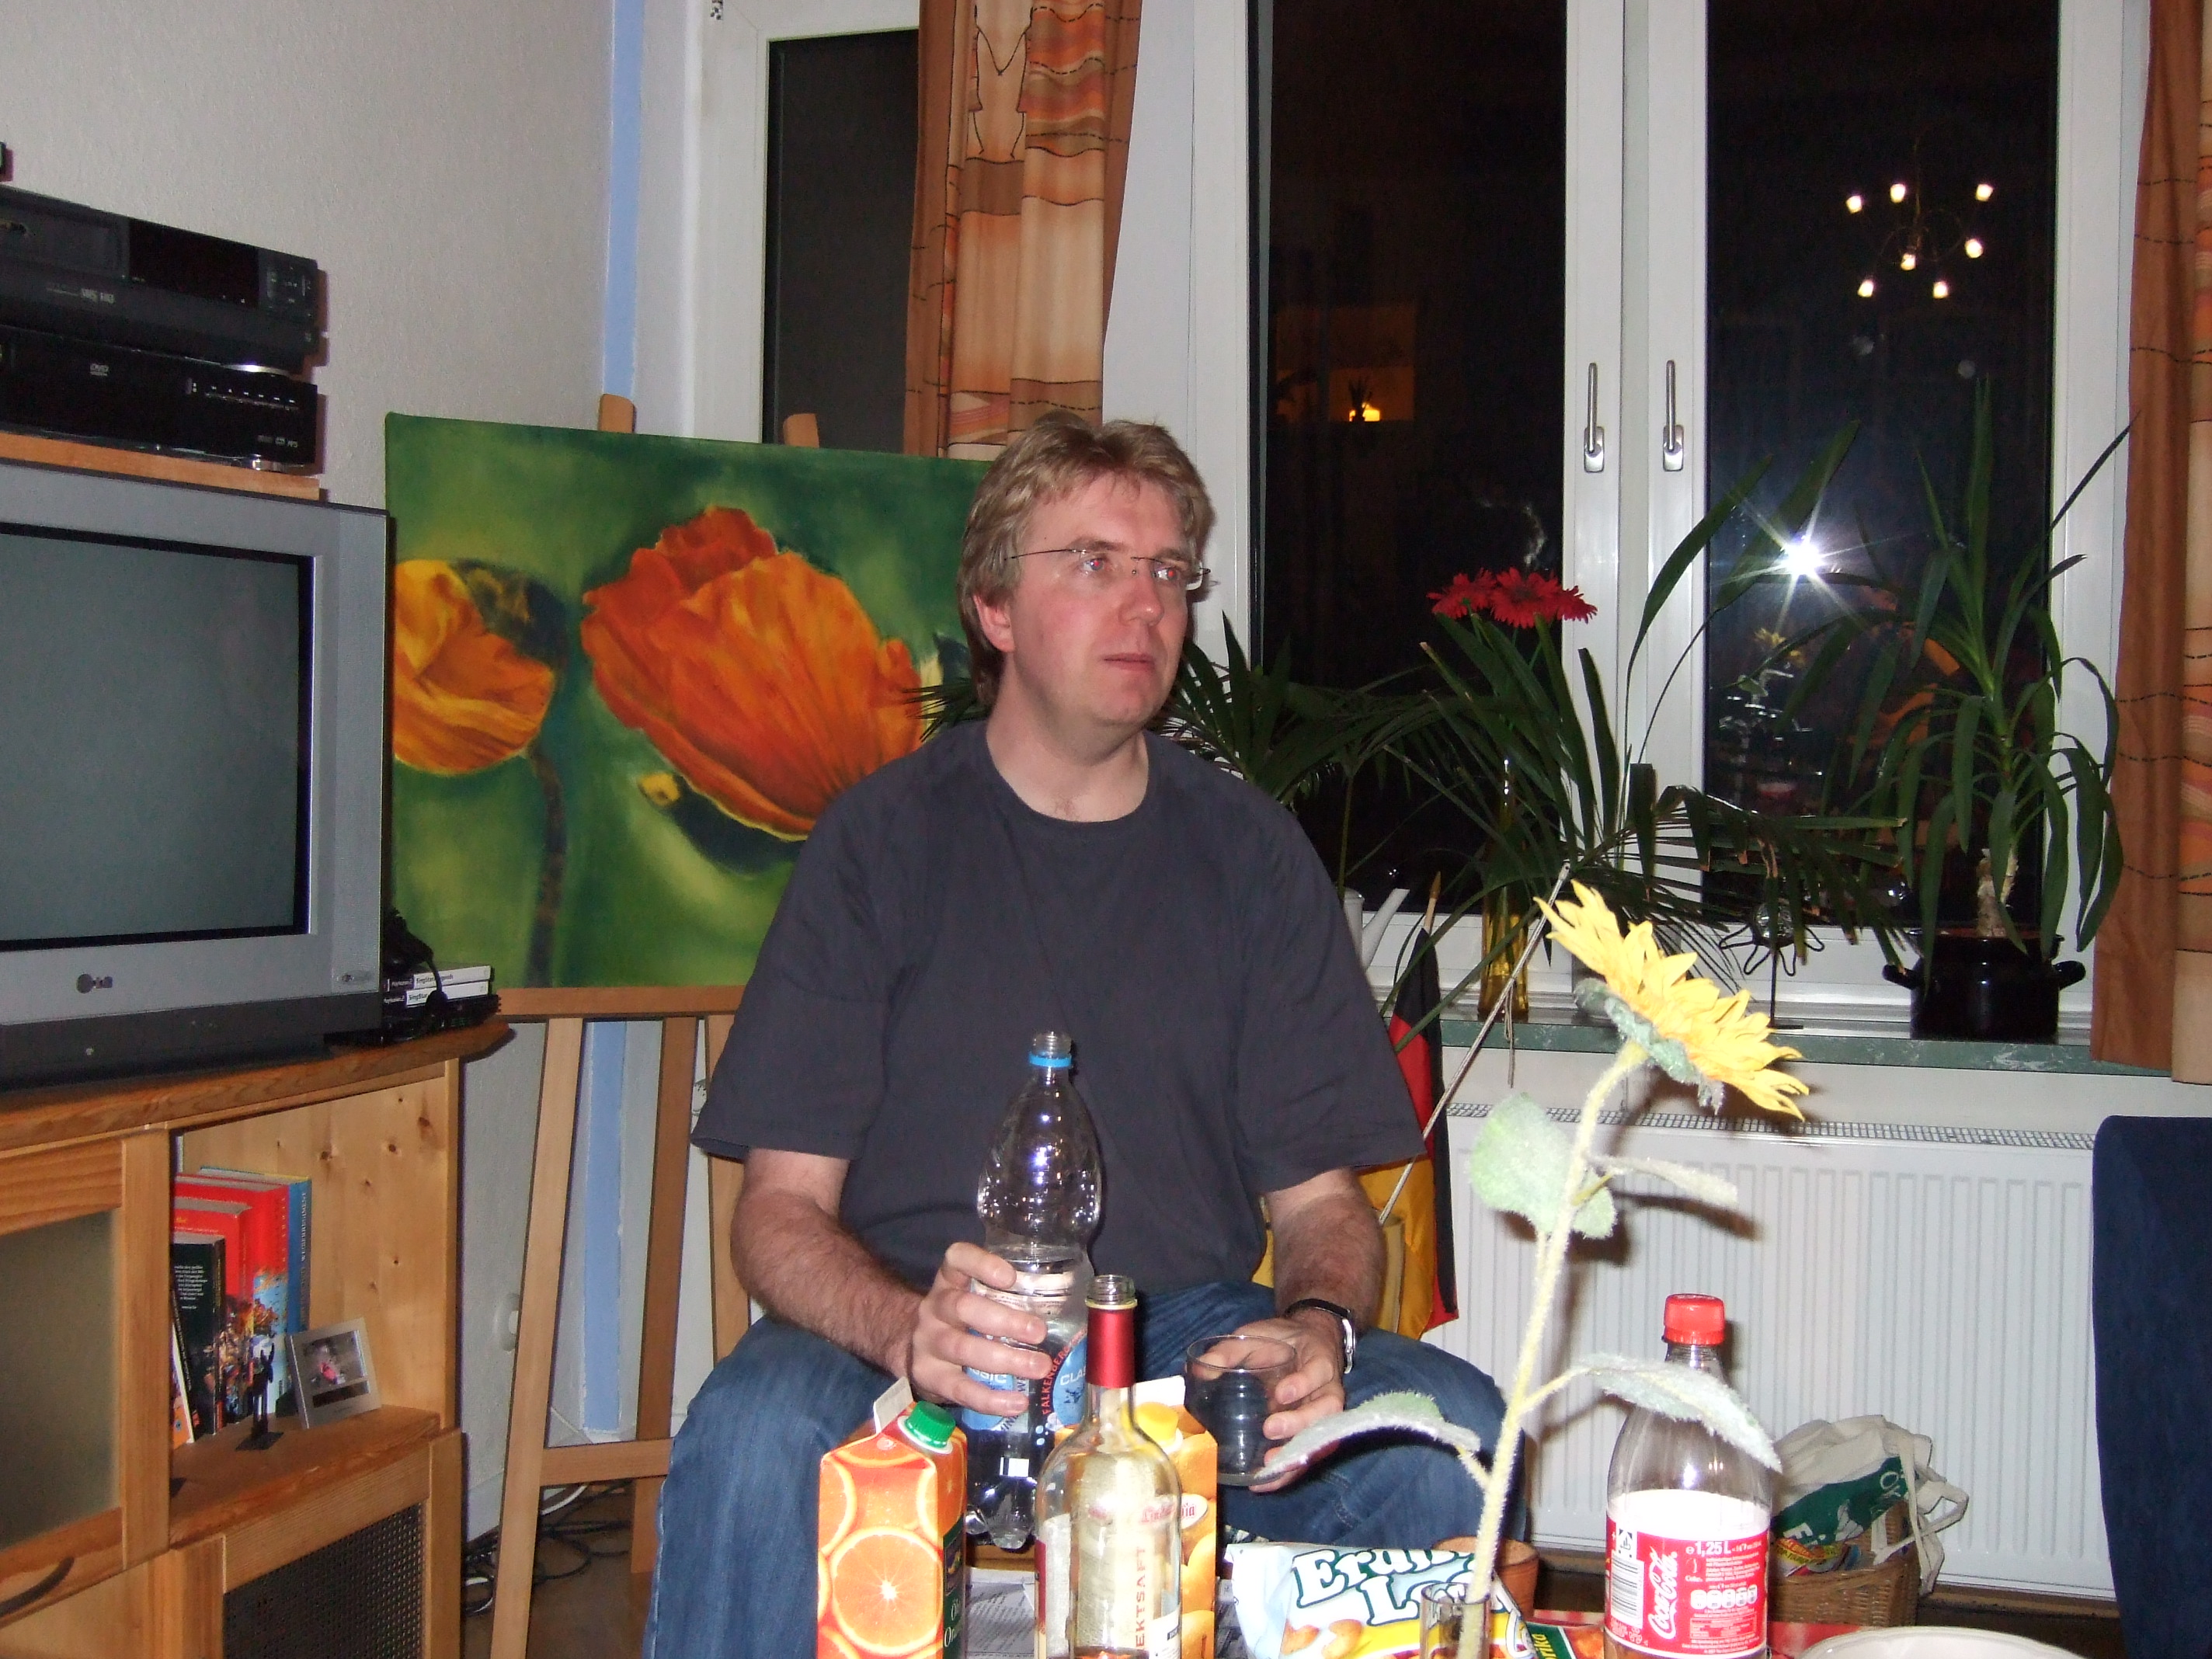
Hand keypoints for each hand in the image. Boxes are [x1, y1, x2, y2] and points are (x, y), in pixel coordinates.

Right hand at [907, 1241, 1052, 1418]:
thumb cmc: (962, 1319)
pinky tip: (1017, 1402)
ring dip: (1004, 1359)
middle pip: (963, 1307)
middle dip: (1004, 1320)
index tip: (1011, 1277)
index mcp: (950, 1280)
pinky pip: (959, 1388)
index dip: (981, 1264)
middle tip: (1040, 1332)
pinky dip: (990, 1399)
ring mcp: (927, 1342)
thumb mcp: (975, 1297)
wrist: (914, 1346)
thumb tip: (1070, 1306)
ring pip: (962, 1348)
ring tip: (1039, 1367)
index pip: (957, 1259)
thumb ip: (1008, 1296)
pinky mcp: (927, 1375)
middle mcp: (935, 1307)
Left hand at [1235, 1308, 1347, 1490]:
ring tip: (1269, 1465)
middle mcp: (1328, 1389)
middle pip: (1326, 1410)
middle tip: (1270, 1429)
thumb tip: (1202, 1370)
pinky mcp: (1313, 1434)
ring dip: (1297, 1453)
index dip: (1303, 1383)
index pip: (1319, 1371)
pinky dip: (1289, 1471)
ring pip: (1323, 1437)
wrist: (1308, 1342)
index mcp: (1318, 1360)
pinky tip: (1264, 1481)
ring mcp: (1323, 1414)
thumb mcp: (1257, 1335)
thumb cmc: (1282, 1340)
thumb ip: (1230, 1350)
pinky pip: (1308, 1455)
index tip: (1281, 1393)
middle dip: (1299, 1422)